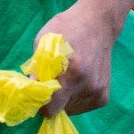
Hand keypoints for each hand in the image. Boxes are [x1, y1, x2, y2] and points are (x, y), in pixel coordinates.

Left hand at [34, 1, 120, 116]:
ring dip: (63, 99)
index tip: (37, 92)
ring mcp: (99, 92)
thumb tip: (30, 90)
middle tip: (51, 81)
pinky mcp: (103, 96)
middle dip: (51, 100)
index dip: (40, 103)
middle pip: (59, 110)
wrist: (99, 23)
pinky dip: (74, 99)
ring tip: (66, 78)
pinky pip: (81, 107)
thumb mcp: (43, 42)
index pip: (51, 109)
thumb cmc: (68, 28)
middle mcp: (89, 87)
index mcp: (73, 74)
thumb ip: (36, 68)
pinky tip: (76, 81)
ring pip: (70, 110)